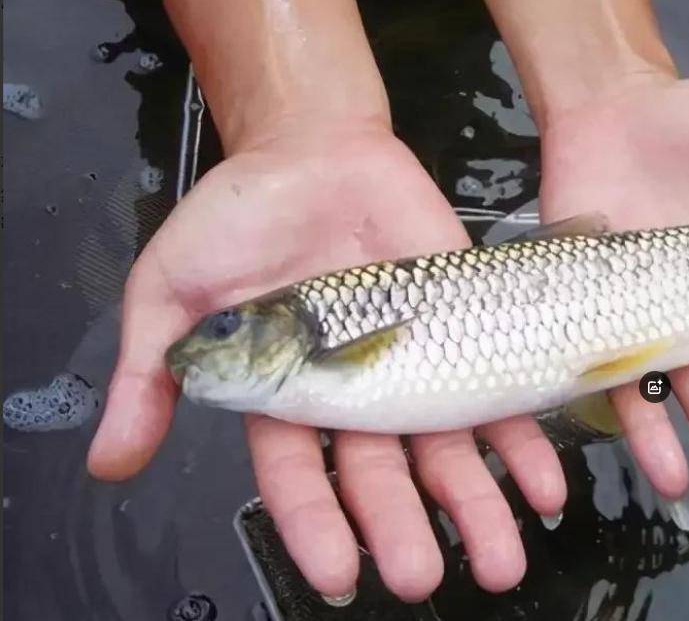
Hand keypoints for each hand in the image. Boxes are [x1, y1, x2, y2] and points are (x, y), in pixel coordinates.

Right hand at [87, 118, 564, 599]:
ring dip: (475, 507)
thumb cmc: (237, 216)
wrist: (313, 148)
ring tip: (500, 560)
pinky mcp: (462, 328)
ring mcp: (412, 364)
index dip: (316, 524)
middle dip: (402, 527)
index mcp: (284, 396)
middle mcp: (353, 392)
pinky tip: (544, 487)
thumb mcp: (171, 288)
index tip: (339, 571)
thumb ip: (150, 372)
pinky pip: (496, 393)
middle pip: (381, 476)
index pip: (297, 477)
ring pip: (446, 450)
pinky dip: (522, 441)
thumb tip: (108, 464)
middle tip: (421, 576)